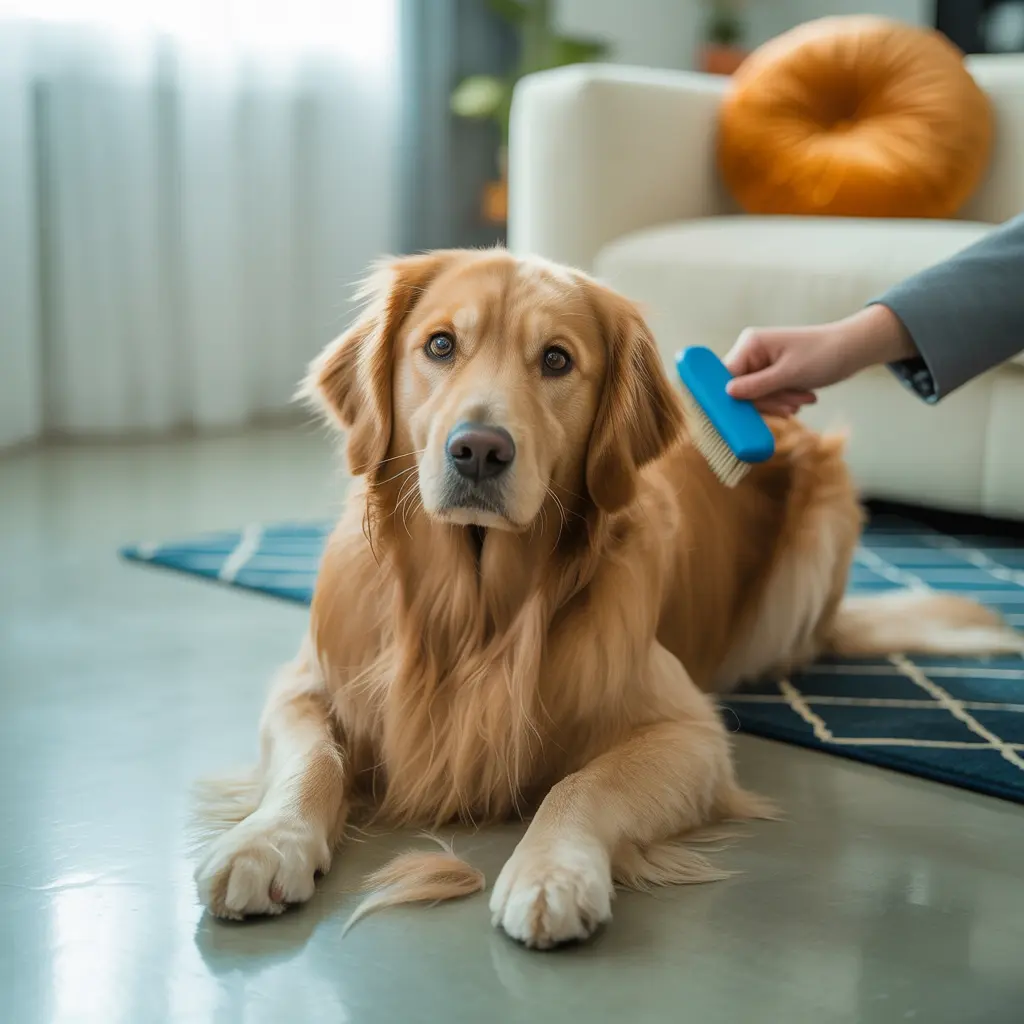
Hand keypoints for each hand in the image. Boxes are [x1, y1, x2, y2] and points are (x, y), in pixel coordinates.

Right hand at [723, 305, 916, 416]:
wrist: (852, 350)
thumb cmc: (824, 355)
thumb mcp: (790, 374)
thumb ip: (757, 386)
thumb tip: (726, 394)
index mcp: (750, 344)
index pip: (725, 376)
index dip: (731, 397)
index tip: (740, 416)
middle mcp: (751, 352)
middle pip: (740, 390)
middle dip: (766, 402)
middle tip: (791, 407)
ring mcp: (760, 364)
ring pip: (754, 396)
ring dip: (778, 403)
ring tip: (803, 400)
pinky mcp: (771, 374)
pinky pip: (766, 395)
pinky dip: (783, 401)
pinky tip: (801, 398)